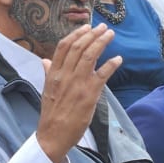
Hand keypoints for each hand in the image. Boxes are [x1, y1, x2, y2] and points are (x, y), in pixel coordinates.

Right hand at [35, 24, 121, 162]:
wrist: (52, 135)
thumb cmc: (51, 114)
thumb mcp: (46, 90)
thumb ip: (48, 73)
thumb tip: (45, 60)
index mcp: (53, 73)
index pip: (64, 46)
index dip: (76, 34)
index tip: (86, 27)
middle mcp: (64, 75)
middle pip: (79, 47)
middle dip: (92, 34)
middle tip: (103, 27)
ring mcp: (77, 84)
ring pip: (90, 56)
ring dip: (102, 42)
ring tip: (110, 35)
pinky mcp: (89, 95)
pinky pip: (102, 75)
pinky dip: (111, 64)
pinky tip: (118, 59)